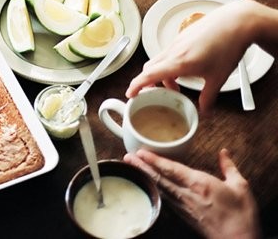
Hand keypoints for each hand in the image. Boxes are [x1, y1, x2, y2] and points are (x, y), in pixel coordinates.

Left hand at [124, 149, 260, 238]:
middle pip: (159, 178)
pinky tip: (150, 185)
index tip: (141, 152)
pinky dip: (156, 189)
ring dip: (146, 176)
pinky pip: (166, 198)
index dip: (154, 160)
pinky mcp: (183, 216)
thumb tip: (224, 153)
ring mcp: (183, 206)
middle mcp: (187, 194)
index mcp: (200, 184)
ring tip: (134, 167)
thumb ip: (229, 167)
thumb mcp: (241, 187)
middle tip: (128, 157)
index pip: (171, 169)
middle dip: (142, 167)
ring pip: (160, 188)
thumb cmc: (241, 216)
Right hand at [126, 0, 258, 112]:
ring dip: (162, 73)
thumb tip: (203, 111)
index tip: (130, 94)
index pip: (149, 75)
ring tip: (177, 84)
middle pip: (150, 68)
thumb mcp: (219, 77)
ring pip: (159, 60)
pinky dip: (170, 63)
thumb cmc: (228, 46)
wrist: (237, 22)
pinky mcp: (182, 36)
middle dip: (150, 82)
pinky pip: (168, 52)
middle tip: (158, 93)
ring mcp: (177, 42)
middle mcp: (173, 51)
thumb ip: (208, 97)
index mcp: (179, 63)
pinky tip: (186, 68)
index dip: (136, 86)